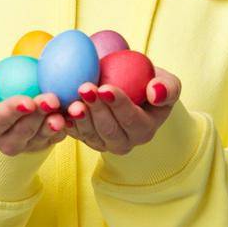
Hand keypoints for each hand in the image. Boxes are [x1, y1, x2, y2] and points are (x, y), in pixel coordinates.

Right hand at [0, 69, 67, 155]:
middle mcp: (6, 142)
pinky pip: (58, 137)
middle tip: (51, 100)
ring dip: (53, 125)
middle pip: (22, 133)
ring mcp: (29, 146)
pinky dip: (67, 125)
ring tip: (62, 112)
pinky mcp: (47, 143)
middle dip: (37, 117)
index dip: (11, 112)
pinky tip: (75, 113)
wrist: (12, 101)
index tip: (27, 101)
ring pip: (42, 137)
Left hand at [63, 67, 181, 153]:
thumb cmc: (149, 83)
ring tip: (72, 101)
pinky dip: (66, 123)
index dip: (119, 106)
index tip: (106, 88)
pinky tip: (59, 110)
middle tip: (85, 88)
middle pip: (109, 130)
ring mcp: (103, 143)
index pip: (132, 120)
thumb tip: (155, 93)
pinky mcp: (85, 138)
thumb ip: (168, 88)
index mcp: (145, 130)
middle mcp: (125, 142)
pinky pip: (74, 133)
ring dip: (80, 118)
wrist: (129, 87)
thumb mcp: (168, 83)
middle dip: (96, 110)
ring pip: (90, 134)